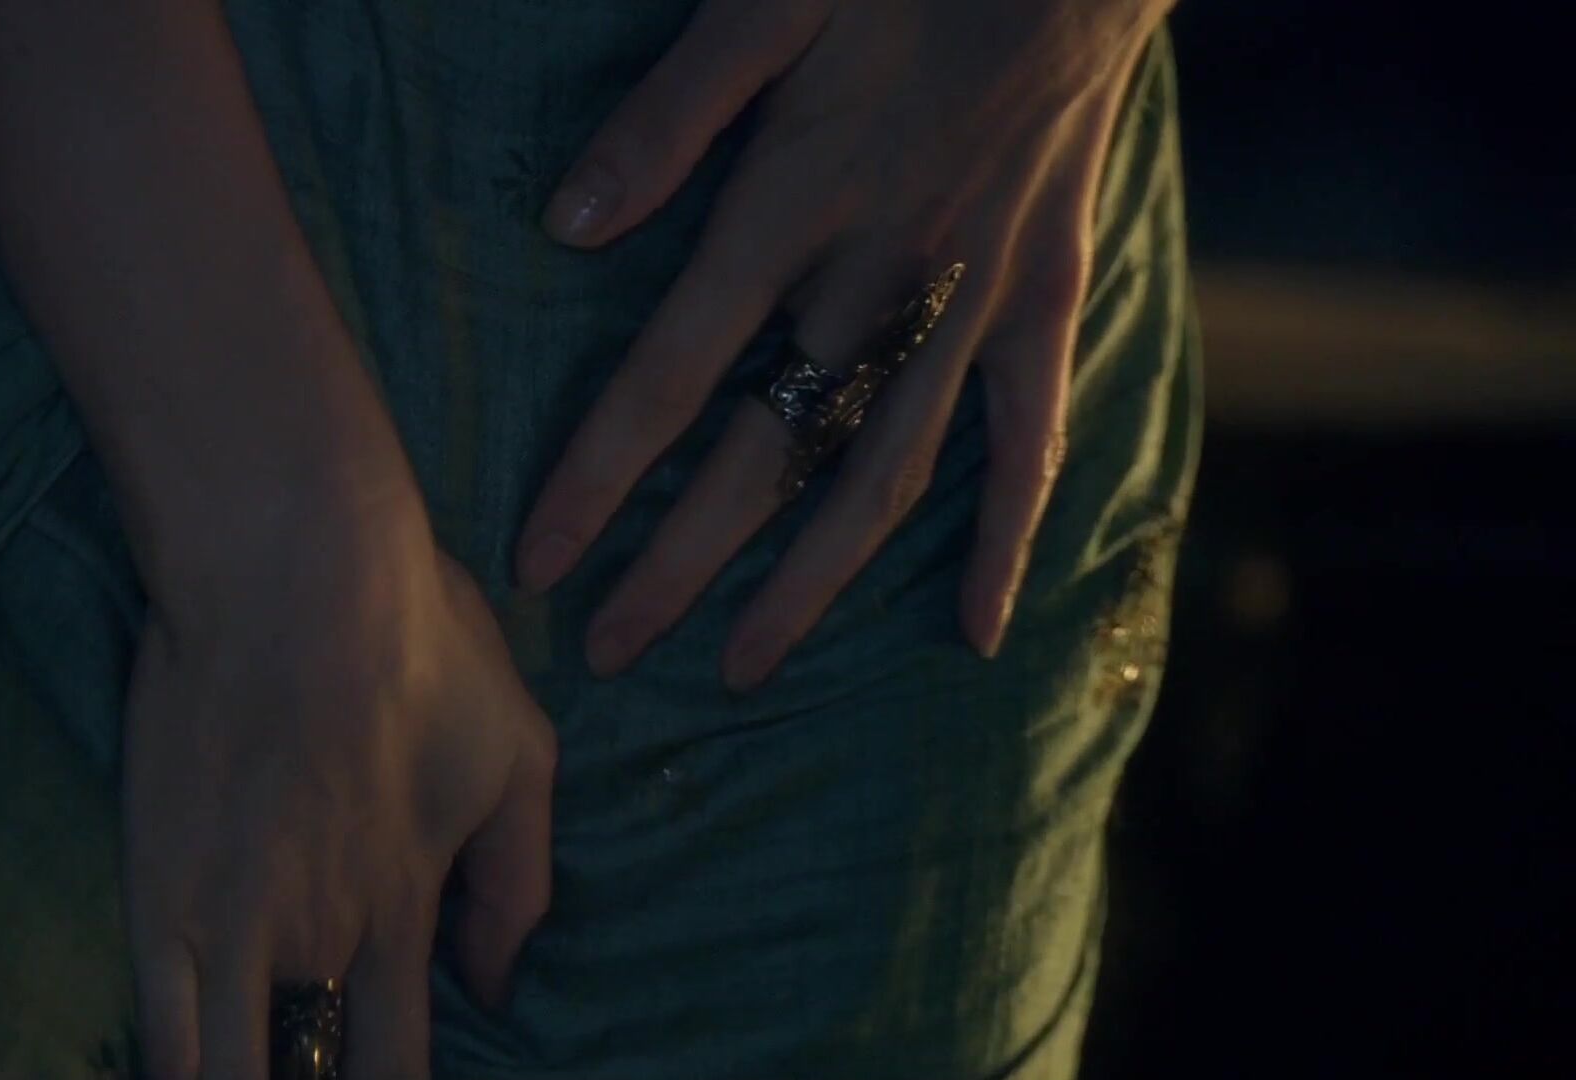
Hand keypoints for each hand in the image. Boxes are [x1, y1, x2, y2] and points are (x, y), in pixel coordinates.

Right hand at [123, 511, 556, 1079]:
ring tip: (261, 1078)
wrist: (289, 567)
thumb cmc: (415, 643)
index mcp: (407, 909)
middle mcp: (320, 941)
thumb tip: (495, 985)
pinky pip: (159, 1035)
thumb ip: (515, 884)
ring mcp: (230, 927)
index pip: (401, 1066)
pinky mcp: (155, 894)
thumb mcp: (517, 752)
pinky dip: (175, 1076)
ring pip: (232, 1076)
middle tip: (315, 1074)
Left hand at [515, 0, 1171, 688]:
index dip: (598, 476)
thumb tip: (568, 224)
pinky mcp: (1045, 303)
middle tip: (609, 651)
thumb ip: (669, 115)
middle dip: (681, 563)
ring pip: (881, 474)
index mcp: (795, 205)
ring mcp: (973, 304)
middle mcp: (882, 279)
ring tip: (742, 667)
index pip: (671, 374)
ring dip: (810, 582)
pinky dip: (1006, 538)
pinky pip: (1033, 442)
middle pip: (766, 453)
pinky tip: (975, 629)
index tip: (539, 564)